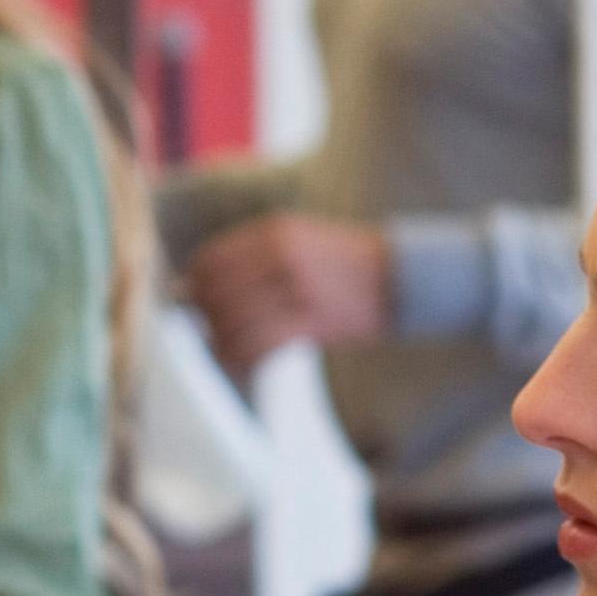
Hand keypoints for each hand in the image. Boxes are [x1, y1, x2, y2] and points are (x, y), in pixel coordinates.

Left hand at [184, 214, 389, 374]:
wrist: (401, 277)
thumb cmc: (346, 264)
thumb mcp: (300, 240)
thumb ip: (253, 256)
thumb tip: (195, 282)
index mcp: (275, 231)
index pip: (210, 260)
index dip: (196, 287)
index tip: (199, 305)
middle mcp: (281, 255)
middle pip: (217, 293)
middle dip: (207, 318)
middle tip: (211, 334)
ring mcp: (297, 287)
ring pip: (234, 322)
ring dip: (224, 343)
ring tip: (228, 352)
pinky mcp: (313, 321)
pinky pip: (260, 344)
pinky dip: (244, 358)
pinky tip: (246, 364)